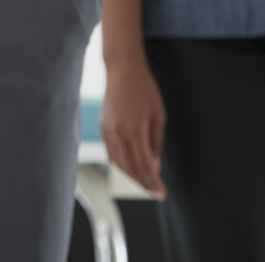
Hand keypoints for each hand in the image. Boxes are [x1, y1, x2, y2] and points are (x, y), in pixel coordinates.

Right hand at [101, 53, 166, 197]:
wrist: (122, 70)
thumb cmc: (145, 90)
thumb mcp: (159, 115)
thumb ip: (156, 143)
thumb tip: (154, 166)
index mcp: (136, 130)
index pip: (144, 165)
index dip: (153, 183)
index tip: (161, 194)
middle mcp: (119, 133)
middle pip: (130, 168)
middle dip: (143, 183)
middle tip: (155, 192)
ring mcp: (108, 131)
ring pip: (119, 163)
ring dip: (132, 176)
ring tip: (145, 182)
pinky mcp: (103, 128)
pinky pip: (111, 153)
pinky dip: (122, 165)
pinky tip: (131, 168)